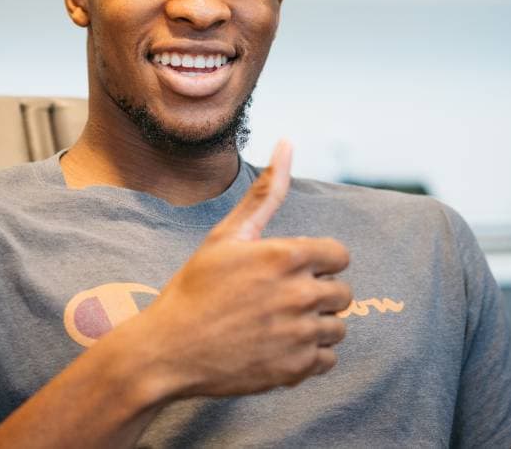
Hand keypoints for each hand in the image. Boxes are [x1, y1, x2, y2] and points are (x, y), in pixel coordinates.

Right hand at [132, 140, 352, 398]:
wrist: (168, 350)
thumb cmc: (195, 288)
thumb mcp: (227, 235)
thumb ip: (266, 193)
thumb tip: (288, 142)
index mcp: (286, 256)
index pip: (340, 256)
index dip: (318, 262)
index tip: (292, 271)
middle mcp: (299, 293)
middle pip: (342, 293)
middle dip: (318, 294)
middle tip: (280, 300)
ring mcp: (299, 333)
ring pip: (337, 327)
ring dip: (315, 326)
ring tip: (278, 326)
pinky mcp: (296, 369)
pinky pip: (327, 360)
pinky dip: (309, 357)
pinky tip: (278, 348)